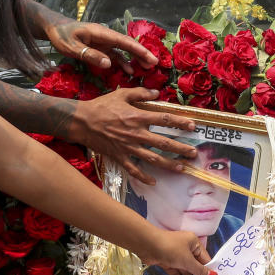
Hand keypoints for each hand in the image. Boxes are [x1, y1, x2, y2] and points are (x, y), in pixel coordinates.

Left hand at [46, 18, 157, 73]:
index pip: (124, 42)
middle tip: (155, 64)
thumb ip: (90, 54)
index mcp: (101, 33)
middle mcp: (106, 37)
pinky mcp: (100, 48)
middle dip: (141, 54)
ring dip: (134, 59)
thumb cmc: (62, 35)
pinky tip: (128, 71)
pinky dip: (122, 62)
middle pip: (128, 45)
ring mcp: (104, 42)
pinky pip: (115, 55)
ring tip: (146, 69)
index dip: (138, 50)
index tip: (151, 58)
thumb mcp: (72, 46)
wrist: (54, 28)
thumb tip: (108, 64)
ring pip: (123, 51)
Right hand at [72, 88, 197, 183]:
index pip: (164, 120)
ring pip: (152, 158)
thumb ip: (140, 93)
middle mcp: (136, 134)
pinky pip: (133, 169)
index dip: (180, 123)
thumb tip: (157, 92)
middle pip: (163, 142)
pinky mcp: (119, 156)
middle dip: (180, 148)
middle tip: (193, 153)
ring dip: (168, 164)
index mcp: (138, 117)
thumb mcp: (121, 94)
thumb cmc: (101, 106)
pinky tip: (153, 182)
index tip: (192, 126)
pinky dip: (143, 176)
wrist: (81, 122)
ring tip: (181, 168)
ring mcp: (128, 147)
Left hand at [139, 228, 214, 274]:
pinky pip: (176, 273)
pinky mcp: (167, 262)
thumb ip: (199, 270)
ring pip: (185, 270)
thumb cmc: (171, 248)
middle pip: (195, 265)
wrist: (147, 245)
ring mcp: (176, 255)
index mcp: (194, 243)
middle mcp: (186, 248)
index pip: (205, 258)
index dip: (209, 270)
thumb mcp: (187, 260)